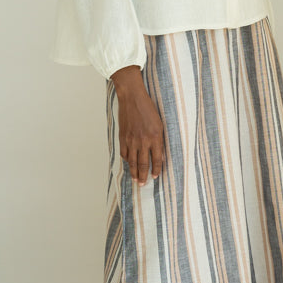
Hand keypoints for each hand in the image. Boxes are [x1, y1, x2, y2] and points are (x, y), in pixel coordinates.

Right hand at [110, 66, 163, 185]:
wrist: (132, 98)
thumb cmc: (148, 108)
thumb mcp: (159, 123)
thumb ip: (159, 139)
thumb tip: (159, 154)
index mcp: (155, 137)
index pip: (156, 159)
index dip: (156, 170)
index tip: (155, 177)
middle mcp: (143, 140)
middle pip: (143, 163)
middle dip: (144, 176)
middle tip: (143, 184)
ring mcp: (131, 139)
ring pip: (132, 161)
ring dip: (134, 172)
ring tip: (136, 179)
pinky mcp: (123, 137)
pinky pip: (124, 153)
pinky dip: (126, 160)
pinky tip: (128, 164)